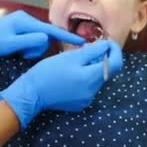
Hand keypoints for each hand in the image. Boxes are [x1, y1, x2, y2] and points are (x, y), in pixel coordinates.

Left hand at [0, 10, 84, 66]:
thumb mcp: (10, 44)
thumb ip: (30, 41)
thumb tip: (46, 39)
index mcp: (25, 21)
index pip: (50, 29)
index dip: (66, 36)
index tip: (81, 42)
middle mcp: (25, 20)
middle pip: (43, 36)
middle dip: (36, 48)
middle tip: (22, 55)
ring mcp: (21, 25)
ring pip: (36, 40)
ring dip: (30, 50)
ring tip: (16, 53)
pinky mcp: (17, 31)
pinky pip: (30, 40)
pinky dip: (26, 48)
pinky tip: (16, 51)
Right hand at [0, 39, 122, 128]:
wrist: (31, 93)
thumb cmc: (48, 72)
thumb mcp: (70, 57)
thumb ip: (92, 51)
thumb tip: (106, 46)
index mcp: (91, 78)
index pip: (116, 64)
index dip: (114, 51)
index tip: (107, 42)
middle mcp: (93, 92)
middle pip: (106, 72)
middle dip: (102, 58)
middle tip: (90, 47)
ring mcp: (86, 99)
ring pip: (97, 79)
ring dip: (93, 68)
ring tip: (78, 59)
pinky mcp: (79, 104)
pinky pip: (89, 88)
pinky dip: (86, 78)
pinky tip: (72, 73)